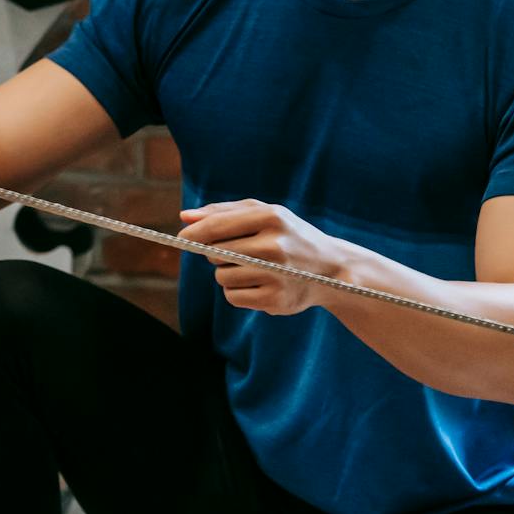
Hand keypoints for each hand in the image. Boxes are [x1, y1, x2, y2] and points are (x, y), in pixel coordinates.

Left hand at [176, 199, 347, 316]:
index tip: (181, 238)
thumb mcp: (263, 213)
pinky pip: (233, 297)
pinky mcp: (277, 301)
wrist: (331, 268)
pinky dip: (237, 292)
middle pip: (215, 253)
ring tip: (253, 268)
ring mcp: (277, 275)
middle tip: (238, 252)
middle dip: (216, 253)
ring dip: (227, 273)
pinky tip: (258, 284)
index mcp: (271, 217)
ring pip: (222, 277)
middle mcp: (275, 246)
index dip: (194, 233)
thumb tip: (184, 217)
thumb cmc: (288, 235)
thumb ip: (222, 212)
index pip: (217, 226)